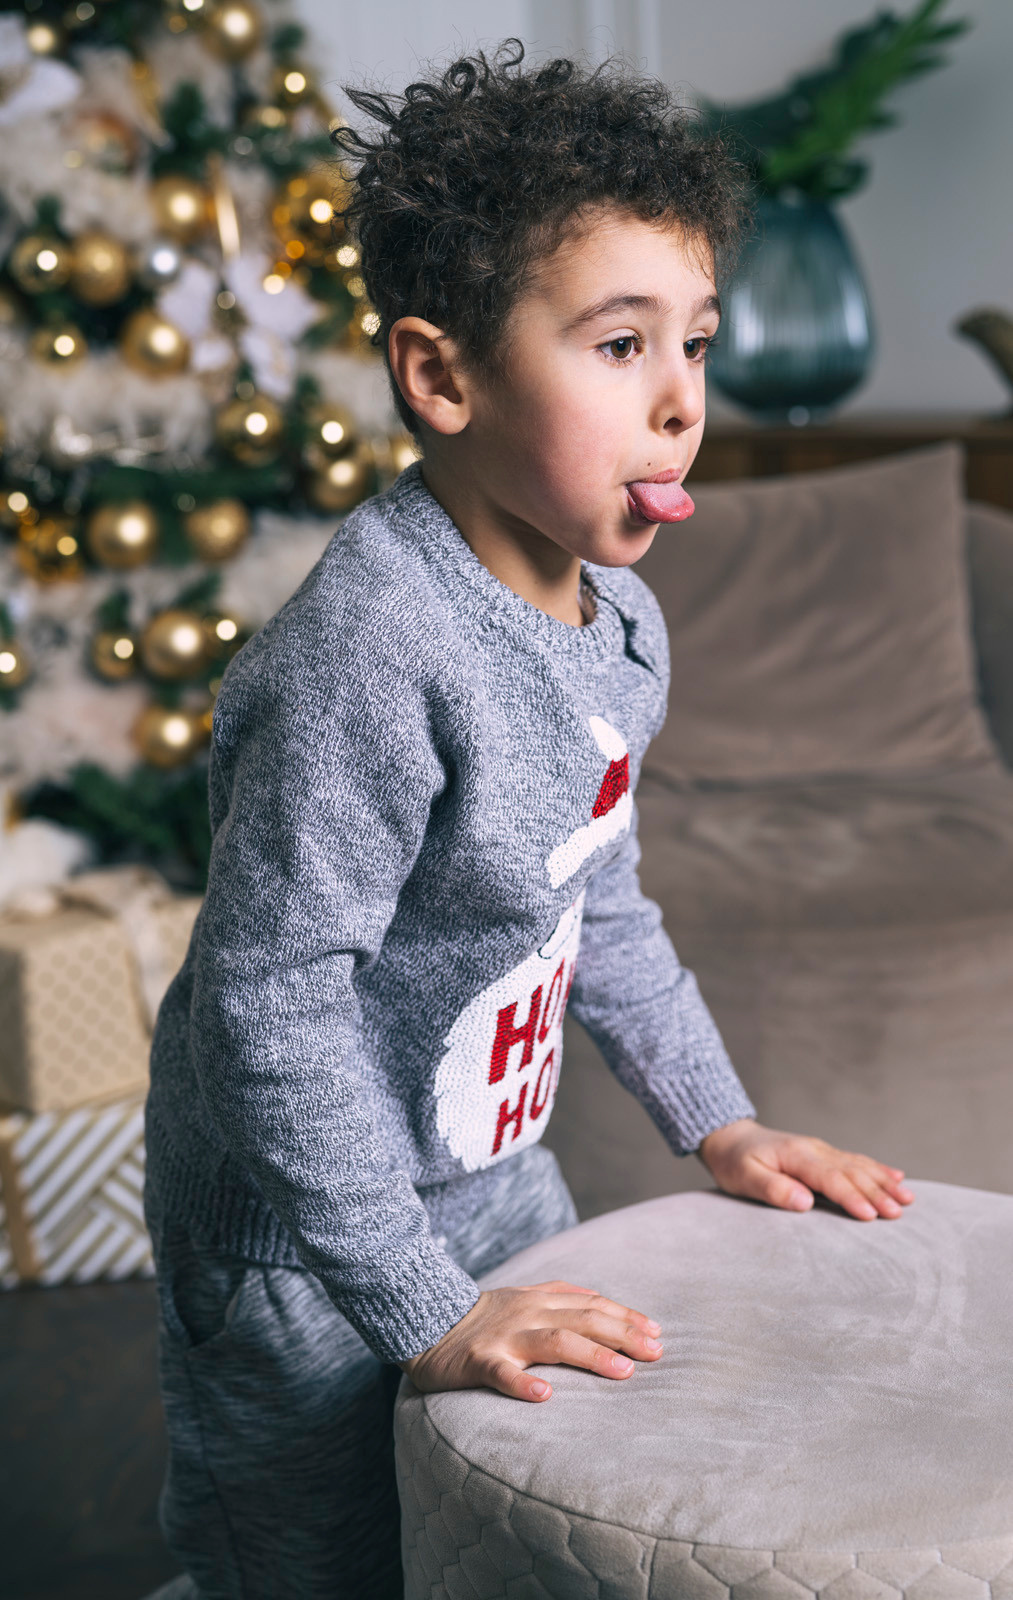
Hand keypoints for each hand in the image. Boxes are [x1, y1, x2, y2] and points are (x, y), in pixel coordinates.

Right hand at [399, 1280, 663, 1402]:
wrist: (426, 1320)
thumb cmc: (483, 1315)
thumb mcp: (524, 1296)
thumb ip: (561, 1294)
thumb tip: (601, 1298)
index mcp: (540, 1300)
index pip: (592, 1304)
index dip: (626, 1317)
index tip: (657, 1333)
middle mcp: (528, 1314)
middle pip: (583, 1319)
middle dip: (623, 1334)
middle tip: (656, 1353)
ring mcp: (504, 1337)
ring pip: (553, 1341)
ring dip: (591, 1355)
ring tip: (622, 1371)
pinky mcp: (478, 1361)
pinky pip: (502, 1374)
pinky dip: (522, 1384)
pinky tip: (544, 1396)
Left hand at [697, 1118, 915, 1220]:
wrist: (731, 1138)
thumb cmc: (735, 1162)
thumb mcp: (744, 1178)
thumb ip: (773, 1189)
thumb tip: (804, 1202)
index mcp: (796, 1156)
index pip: (829, 1179)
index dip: (851, 1197)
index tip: (870, 1216)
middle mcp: (815, 1150)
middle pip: (851, 1172)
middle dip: (877, 1192)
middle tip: (899, 1213)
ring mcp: (822, 1150)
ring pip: (859, 1165)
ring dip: (884, 1182)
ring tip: (908, 1199)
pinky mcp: (824, 1155)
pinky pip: (856, 1161)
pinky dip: (879, 1169)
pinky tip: (898, 1177)